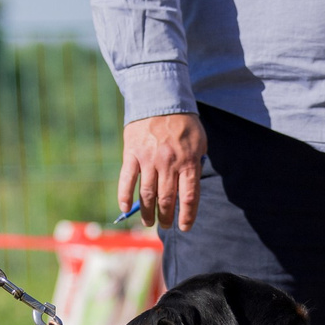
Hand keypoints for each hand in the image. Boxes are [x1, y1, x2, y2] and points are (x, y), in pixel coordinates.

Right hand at [119, 112, 206, 230]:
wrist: (160, 98)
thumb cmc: (183, 123)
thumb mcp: (199, 142)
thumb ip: (196, 164)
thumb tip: (189, 189)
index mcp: (189, 162)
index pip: (189, 197)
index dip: (188, 216)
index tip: (185, 227)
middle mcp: (169, 163)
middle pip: (167, 200)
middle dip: (166, 217)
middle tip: (164, 225)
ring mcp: (148, 159)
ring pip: (147, 194)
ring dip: (147, 212)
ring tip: (148, 222)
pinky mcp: (132, 154)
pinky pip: (126, 180)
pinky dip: (124, 197)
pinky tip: (125, 208)